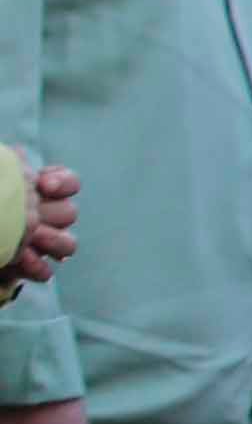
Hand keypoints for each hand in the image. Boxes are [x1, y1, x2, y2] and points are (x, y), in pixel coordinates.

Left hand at [9, 164, 68, 295]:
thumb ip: (8, 166)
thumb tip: (19, 152)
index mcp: (37, 193)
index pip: (70, 183)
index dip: (64, 183)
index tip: (44, 185)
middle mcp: (45, 217)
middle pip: (69, 214)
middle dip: (54, 214)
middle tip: (34, 215)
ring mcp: (40, 244)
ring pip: (68, 244)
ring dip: (54, 241)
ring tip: (33, 239)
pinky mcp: (29, 268)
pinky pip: (46, 271)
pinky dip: (36, 267)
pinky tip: (20, 260)